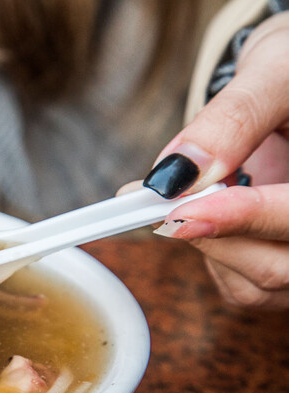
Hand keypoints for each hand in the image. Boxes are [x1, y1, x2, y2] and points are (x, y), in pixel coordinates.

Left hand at [141, 13, 288, 308]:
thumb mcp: (274, 73)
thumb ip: (233, 120)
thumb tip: (177, 174)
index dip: (243, 218)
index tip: (181, 212)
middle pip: (277, 267)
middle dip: (210, 233)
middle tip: (151, 199)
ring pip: (256, 284)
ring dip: (204, 241)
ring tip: (181, 194)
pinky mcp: (284, 268)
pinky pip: (242, 285)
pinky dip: (208, 250)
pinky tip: (202, 212)